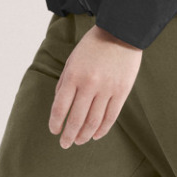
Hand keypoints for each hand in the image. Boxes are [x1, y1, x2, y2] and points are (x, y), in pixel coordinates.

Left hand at [48, 25, 142, 148]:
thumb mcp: (72, 60)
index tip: (54, 131)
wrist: (121, 32)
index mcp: (73, 76)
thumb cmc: (92, 46)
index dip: (56, 122)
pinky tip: (96, 135)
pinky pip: (111, 116)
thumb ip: (65, 82)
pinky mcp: (122, 91)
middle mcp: (89, 84)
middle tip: (65, 144)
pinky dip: (102, 129)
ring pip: (94, 121)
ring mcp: (107, 89)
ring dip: (85, 135)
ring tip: (79, 141)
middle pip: (77, 118)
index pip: (61, 107)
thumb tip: (59, 106)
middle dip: (69, 135)